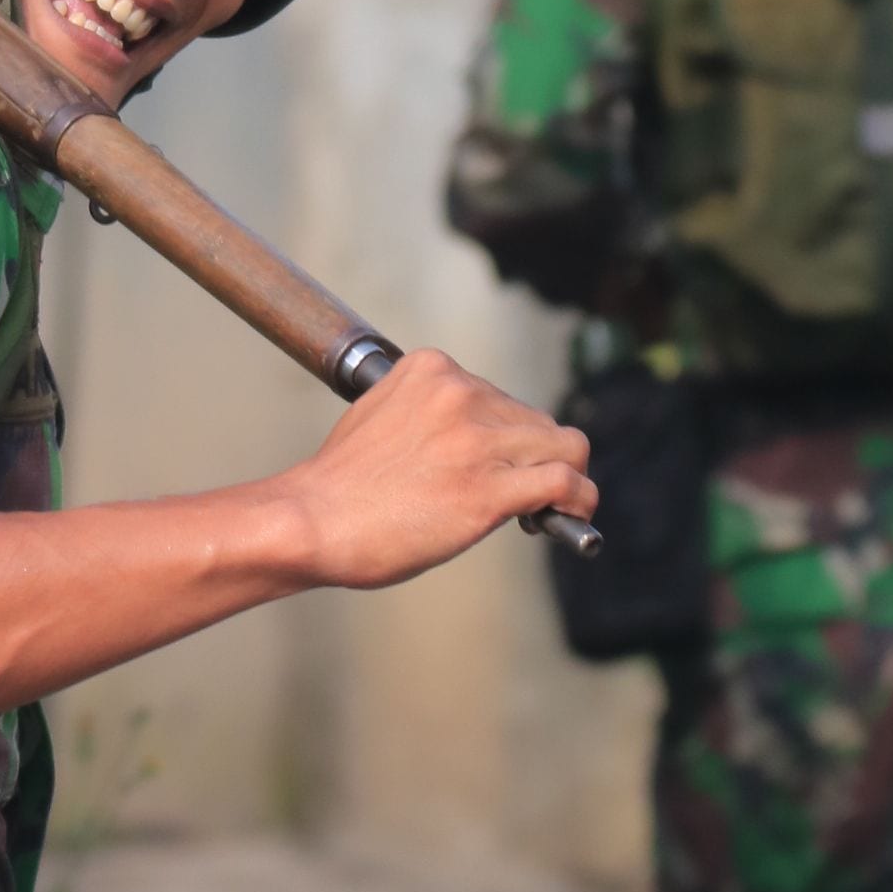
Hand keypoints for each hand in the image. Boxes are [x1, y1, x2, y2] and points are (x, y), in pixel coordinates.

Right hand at [277, 351, 595, 592]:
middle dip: (533, 457)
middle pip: (537, 420)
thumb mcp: (379, 415)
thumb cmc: (340, 486)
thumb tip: (476, 438)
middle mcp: (459, 394)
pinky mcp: (489, 489)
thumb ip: (428, 412)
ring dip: (568, 476)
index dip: (507, 435)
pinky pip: (565, 481)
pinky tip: (575, 512)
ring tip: (554, 504)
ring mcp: (476, 440)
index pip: (501, 396)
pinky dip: (580, 497)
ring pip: (563, 446)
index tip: (495, 464)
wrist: (312, 521)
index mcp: (431, 369)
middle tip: (519, 494)